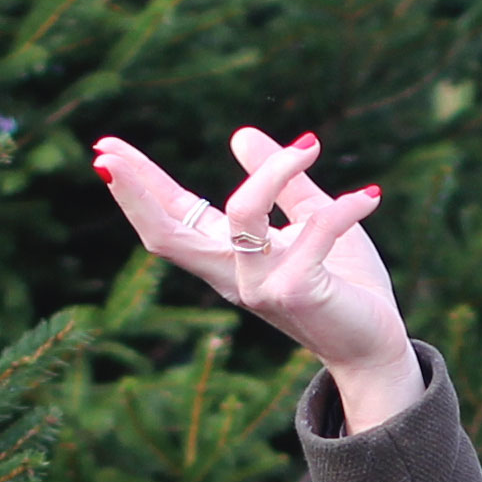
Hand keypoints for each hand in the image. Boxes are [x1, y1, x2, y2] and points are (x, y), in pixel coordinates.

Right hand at [91, 124, 424, 432]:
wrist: (378, 347)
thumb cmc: (346, 287)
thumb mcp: (308, 222)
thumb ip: (280, 184)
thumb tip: (240, 135)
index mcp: (229, 259)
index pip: (172, 220)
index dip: (138, 187)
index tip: (104, 151)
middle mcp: (234, 277)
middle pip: (167, 235)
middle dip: (137, 191)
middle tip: (107, 153)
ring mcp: (261, 288)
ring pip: (242, 214)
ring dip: (275, 171)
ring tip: (311, 147)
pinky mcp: (296, 293)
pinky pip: (314, 232)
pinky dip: (342, 209)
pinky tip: (368, 198)